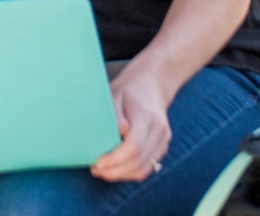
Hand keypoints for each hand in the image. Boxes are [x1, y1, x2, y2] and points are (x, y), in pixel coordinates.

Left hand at [91, 65, 171, 181]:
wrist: (152, 84)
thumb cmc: (128, 89)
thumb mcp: (115, 94)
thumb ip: (115, 113)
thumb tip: (119, 131)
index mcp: (147, 117)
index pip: (134, 146)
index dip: (115, 159)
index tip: (98, 162)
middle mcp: (159, 131)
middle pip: (139, 162)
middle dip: (115, 171)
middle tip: (95, 169)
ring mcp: (163, 140)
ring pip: (145, 168)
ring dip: (122, 175)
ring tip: (102, 171)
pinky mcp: (162, 146)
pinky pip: (149, 166)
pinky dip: (131, 172)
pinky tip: (115, 169)